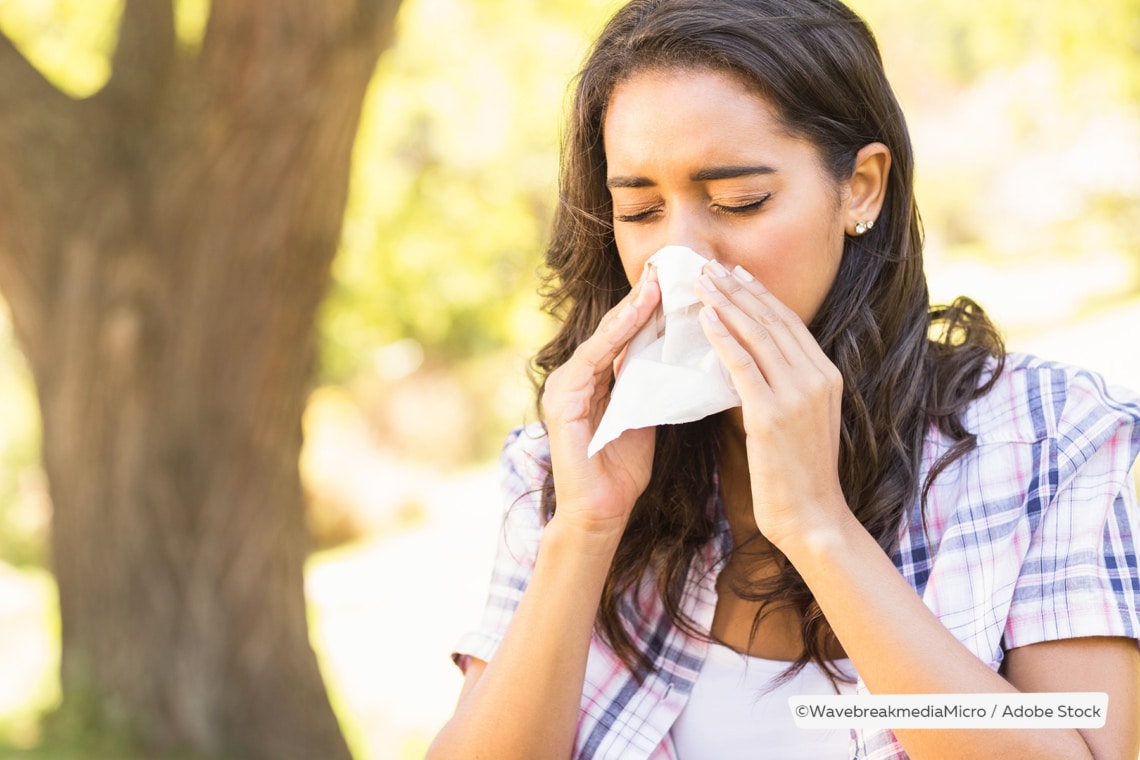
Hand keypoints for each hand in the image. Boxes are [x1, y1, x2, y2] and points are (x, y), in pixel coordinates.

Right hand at [543, 266, 661, 542]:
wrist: (600, 513)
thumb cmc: (622, 470)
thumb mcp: (644, 415)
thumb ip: (650, 383)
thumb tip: (679, 351)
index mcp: (596, 379)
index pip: (625, 334)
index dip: (650, 306)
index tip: (677, 279)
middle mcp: (576, 376)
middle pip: (614, 328)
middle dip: (641, 297)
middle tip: (668, 265)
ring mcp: (565, 387)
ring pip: (604, 338)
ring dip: (631, 309)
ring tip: (657, 282)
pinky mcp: (562, 402)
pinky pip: (593, 360)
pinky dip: (616, 336)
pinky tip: (637, 315)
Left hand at [694, 260, 849, 548]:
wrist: (813, 519)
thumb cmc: (799, 477)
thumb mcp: (800, 422)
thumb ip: (782, 389)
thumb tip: (749, 363)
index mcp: (827, 377)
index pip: (789, 323)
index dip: (759, 295)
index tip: (735, 273)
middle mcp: (817, 378)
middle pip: (772, 320)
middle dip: (738, 289)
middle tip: (708, 266)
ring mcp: (797, 395)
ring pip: (758, 335)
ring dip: (726, 303)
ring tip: (700, 282)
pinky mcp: (772, 415)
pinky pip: (743, 365)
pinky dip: (724, 337)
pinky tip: (706, 318)